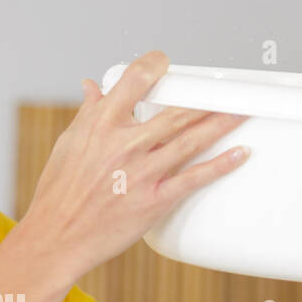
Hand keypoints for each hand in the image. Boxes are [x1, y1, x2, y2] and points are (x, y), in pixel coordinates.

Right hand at [21, 50, 250, 282]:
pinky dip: (219, 165)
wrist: (55, 238)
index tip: (166, 63)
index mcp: (100, 125)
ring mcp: (140, 173)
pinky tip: (239, 153)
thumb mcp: (67, 145)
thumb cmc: (57, 194)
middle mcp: (123, 145)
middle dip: (207, 96)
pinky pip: (192, 179)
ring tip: (246, 110)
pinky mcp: (152, 201)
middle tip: (230, 87)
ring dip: (223, 123)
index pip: (136, 79)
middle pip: (177, 111)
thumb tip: (91, 86)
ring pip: (191, 140)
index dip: (156, 64)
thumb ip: (87, 113)